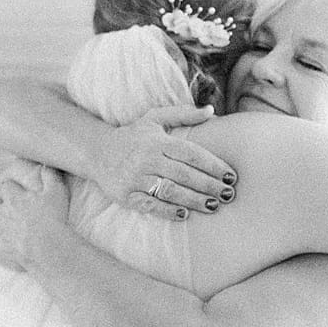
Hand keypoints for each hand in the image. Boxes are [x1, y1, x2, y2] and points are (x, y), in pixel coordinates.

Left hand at [0, 165, 70, 272]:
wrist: (49, 249)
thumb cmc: (54, 219)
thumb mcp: (56, 191)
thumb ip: (49, 175)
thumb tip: (44, 164)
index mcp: (13, 198)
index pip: (6, 186)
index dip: (12, 188)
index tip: (18, 191)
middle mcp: (1, 213)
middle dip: (2, 205)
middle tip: (13, 209)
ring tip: (5, 227)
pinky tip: (0, 247)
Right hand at [92, 107, 235, 218]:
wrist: (96, 152)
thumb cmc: (133, 136)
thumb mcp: (154, 118)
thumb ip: (183, 114)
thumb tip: (211, 111)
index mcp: (157, 141)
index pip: (191, 153)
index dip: (213, 165)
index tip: (231, 176)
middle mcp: (147, 159)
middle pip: (184, 174)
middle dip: (209, 185)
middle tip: (229, 194)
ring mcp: (136, 178)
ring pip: (170, 191)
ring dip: (194, 200)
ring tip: (214, 206)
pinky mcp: (126, 195)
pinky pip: (151, 205)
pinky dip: (169, 211)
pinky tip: (185, 214)